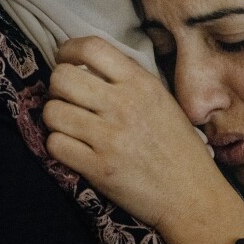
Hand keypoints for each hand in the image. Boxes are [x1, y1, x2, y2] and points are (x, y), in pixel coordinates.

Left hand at [43, 37, 243, 243]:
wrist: (192, 195)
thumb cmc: (178, 148)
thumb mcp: (163, 101)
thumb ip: (130, 80)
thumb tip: (88, 65)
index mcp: (141, 84)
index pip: (92, 47)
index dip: (68, 50)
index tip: (65, 60)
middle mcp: (123, 105)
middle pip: (62, 77)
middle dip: (56, 87)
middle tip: (66, 98)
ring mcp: (109, 137)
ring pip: (52, 111)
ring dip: (55, 118)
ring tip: (69, 125)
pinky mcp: (98, 168)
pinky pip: (55, 144)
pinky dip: (58, 145)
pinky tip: (73, 148)